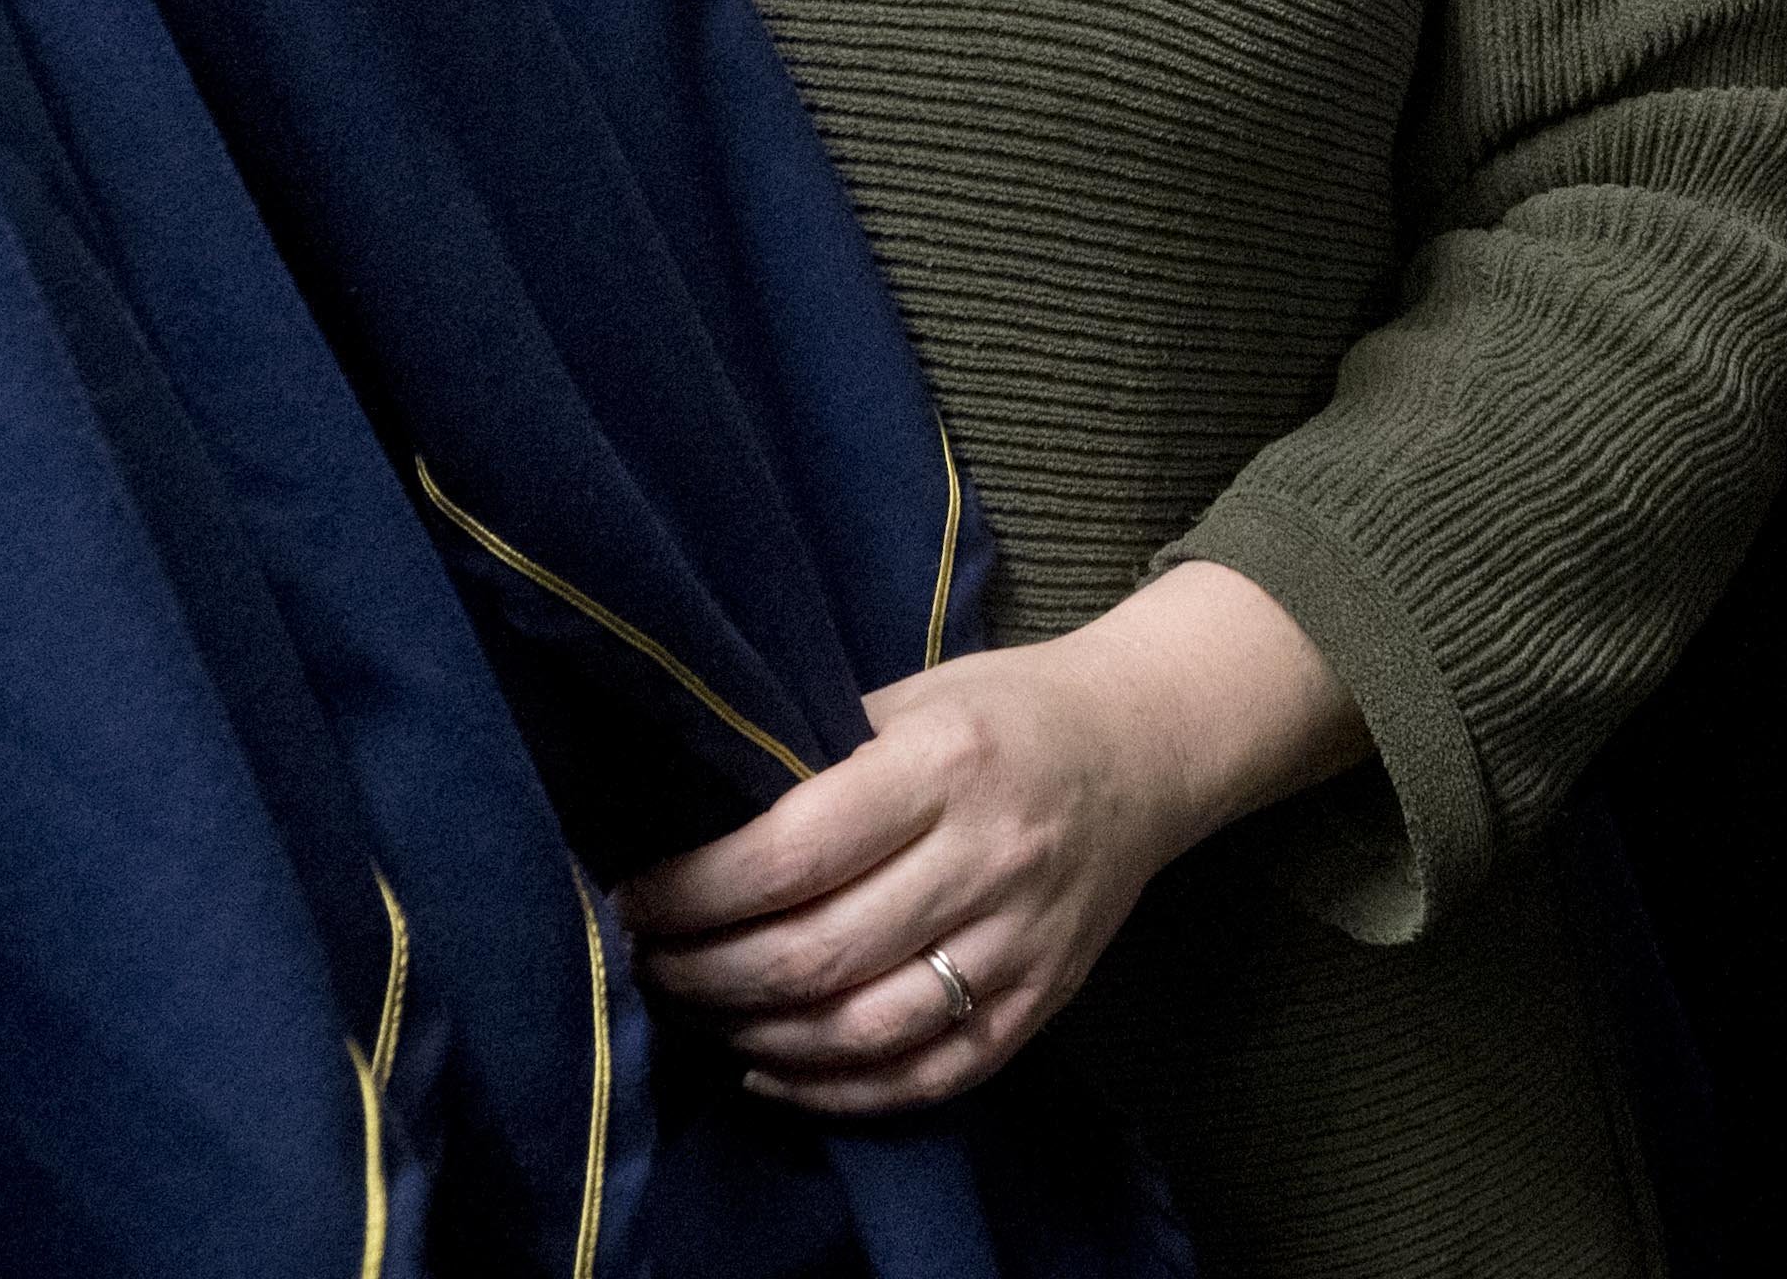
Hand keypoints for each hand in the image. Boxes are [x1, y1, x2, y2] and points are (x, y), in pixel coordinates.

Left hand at [616, 560, 1357, 1115]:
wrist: (1148, 746)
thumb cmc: (1006, 711)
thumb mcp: (913, 695)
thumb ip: (817, 753)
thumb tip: (688, 812)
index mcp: (945, 764)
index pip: (793, 852)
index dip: (696, 892)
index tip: (638, 897)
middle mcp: (987, 857)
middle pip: (818, 955)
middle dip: (708, 975)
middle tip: (651, 964)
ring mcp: (1021, 940)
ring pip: (864, 1031)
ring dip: (758, 1036)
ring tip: (700, 1014)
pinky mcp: (1042, 999)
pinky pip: (928, 1076)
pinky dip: (837, 1092)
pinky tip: (771, 1070)